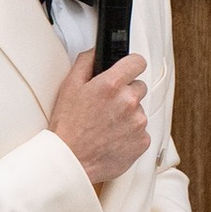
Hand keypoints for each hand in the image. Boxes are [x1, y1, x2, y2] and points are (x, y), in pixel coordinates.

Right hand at [49, 50, 150, 185]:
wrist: (71, 161)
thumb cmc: (68, 126)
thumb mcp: (69, 86)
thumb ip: (86, 62)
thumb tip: (97, 50)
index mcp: (111, 85)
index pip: (137, 62)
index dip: (131, 65)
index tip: (127, 71)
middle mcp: (128, 102)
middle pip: (139, 87)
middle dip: (126, 93)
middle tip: (107, 105)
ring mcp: (137, 122)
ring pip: (139, 110)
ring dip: (128, 114)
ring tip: (107, 124)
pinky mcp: (142, 141)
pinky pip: (142, 131)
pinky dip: (131, 133)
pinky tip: (113, 137)